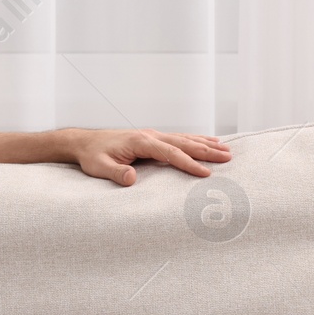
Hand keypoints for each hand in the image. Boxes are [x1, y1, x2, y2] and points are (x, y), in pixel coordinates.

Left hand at [66, 128, 230, 185]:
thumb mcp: (100, 167)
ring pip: (184, 138)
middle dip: (207, 150)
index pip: (170, 153)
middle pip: (184, 142)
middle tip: (228, 156)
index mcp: (141, 141)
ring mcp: (152, 135)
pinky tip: (207, 142)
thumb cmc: (92, 156)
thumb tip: (131, 179)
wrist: (84, 142)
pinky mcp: (152, 138)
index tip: (206, 173)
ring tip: (226, 149)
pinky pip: (179, 138)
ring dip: (205, 144)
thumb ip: (116, 173)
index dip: (189, 164)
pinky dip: (195, 140)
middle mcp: (150, 135)